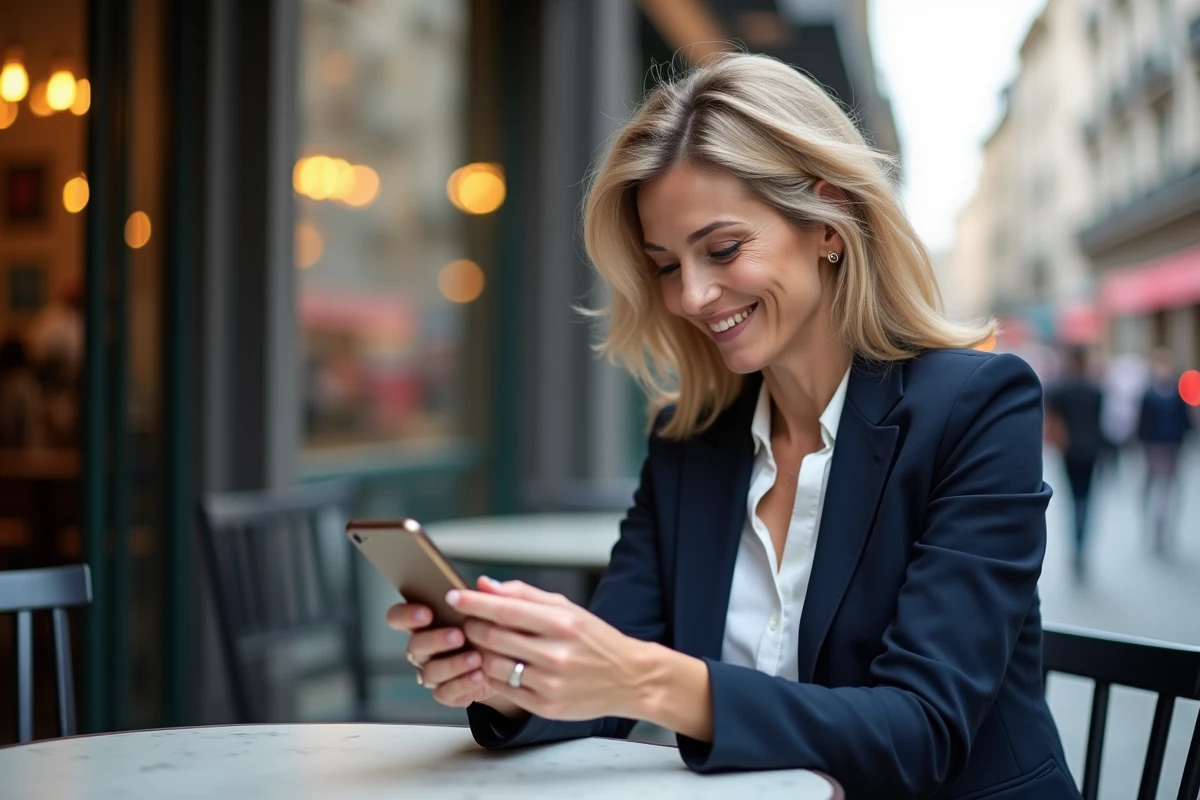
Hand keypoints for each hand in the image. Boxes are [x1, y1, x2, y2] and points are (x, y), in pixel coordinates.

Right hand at [385, 583, 522, 717]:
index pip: (398, 617)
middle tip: (458, 635)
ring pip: (429, 672)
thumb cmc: (493, 629)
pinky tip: (479, 676)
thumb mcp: (494, 609)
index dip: (405, 615)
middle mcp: (424, 648)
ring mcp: (433, 672)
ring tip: (476, 658)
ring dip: (452, 665)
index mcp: (426, 622)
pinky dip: (462, 685)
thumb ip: (488, 595)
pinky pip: (444, 693)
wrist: (510, 663)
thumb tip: (484, 583)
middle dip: (435, 640)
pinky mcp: (446, 692)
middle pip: (414, 646)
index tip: (426, 612)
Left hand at [449, 578, 653, 720]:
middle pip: (493, 638)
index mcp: (561, 623)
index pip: (506, 610)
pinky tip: (498, 665)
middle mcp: (555, 654)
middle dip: (473, 627)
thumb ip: (524, 595)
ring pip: (493, 665)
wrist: (629, 678)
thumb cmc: (596, 639)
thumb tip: (485, 585)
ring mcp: (549, 683)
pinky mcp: (545, 706)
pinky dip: (493, 675)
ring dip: (479, 653)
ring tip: (483, 645)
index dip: (474, 603)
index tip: (454, 596)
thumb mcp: (567, 608)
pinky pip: (503, 689)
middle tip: (468, 622)